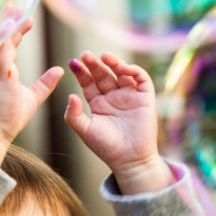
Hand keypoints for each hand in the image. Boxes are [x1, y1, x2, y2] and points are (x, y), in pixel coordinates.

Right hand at [0, 8, 63, 167]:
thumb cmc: (8, 118)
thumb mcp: (33, 97)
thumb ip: (45, 83)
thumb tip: (59, 70)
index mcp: (2, 72)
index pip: (8, 46)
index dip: (16, 31)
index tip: (27, 20)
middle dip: (6, 20)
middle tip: (15, 5)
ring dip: (3, 24)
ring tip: (11, 9)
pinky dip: (2, 39)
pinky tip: (9, 27)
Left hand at [65, 52, 172, 193]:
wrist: (130, 160)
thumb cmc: (106, 148)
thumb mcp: (85, 131)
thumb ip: (73, 115)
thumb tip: (70, 95)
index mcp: (98, 104)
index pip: (88, 83)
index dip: (81, 73)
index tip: (73, 63)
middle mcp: (113, 97)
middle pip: (103, 75)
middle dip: (94, 64)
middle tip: (85, 55)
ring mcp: (129, 96)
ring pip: (121, 73)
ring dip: (113, 63)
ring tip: (103, 57)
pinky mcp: (145, 97)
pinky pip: (141, 79)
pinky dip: (134, 71)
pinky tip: (123, 68)